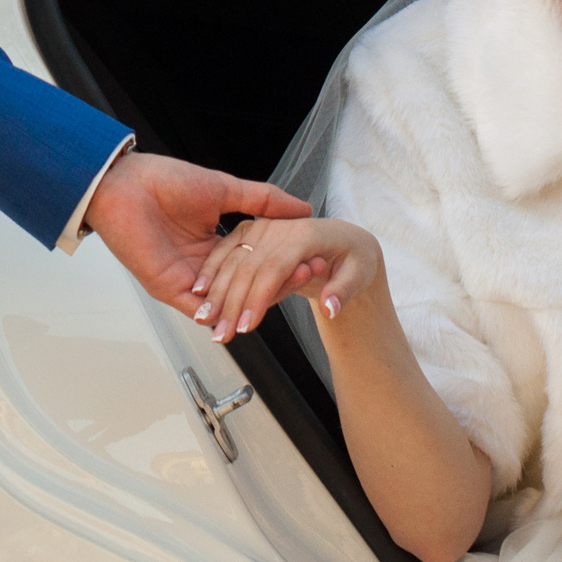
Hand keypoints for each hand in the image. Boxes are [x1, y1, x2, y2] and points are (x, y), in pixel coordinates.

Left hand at [81, 150, 311, 310]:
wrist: (127, 183)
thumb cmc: (166, 180)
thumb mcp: (225, 189)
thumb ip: (262, 201)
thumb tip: (302, 207)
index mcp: (215, 244)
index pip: (255, 264)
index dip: (283, 263)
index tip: (314, 257)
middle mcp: (203, 266)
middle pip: (246, 287)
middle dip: (280, 284)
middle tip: (313, 273)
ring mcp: (188, 280)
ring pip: (228, 302)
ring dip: (259, 300)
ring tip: (293, 286)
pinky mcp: (170, 289)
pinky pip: (202, 310)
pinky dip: (227, 311)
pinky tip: (254, 307)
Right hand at [190, 215, 382, 342]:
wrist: (347, 239)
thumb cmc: (355, 257)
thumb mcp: (361, 272)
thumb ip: (343, 290)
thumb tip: (330, 308)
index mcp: (305, 234)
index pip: (274, 269)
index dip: (258, 299)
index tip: (246, 327)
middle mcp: (278, 228)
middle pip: (248, 267)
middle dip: (231, 303)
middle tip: (220, 334)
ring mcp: (262, 227)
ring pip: (233, 259)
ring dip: (216, 290)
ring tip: (205, 320)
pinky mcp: (251, 231)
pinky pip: (227, 250)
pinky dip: (211, 271)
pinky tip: (199, 291)